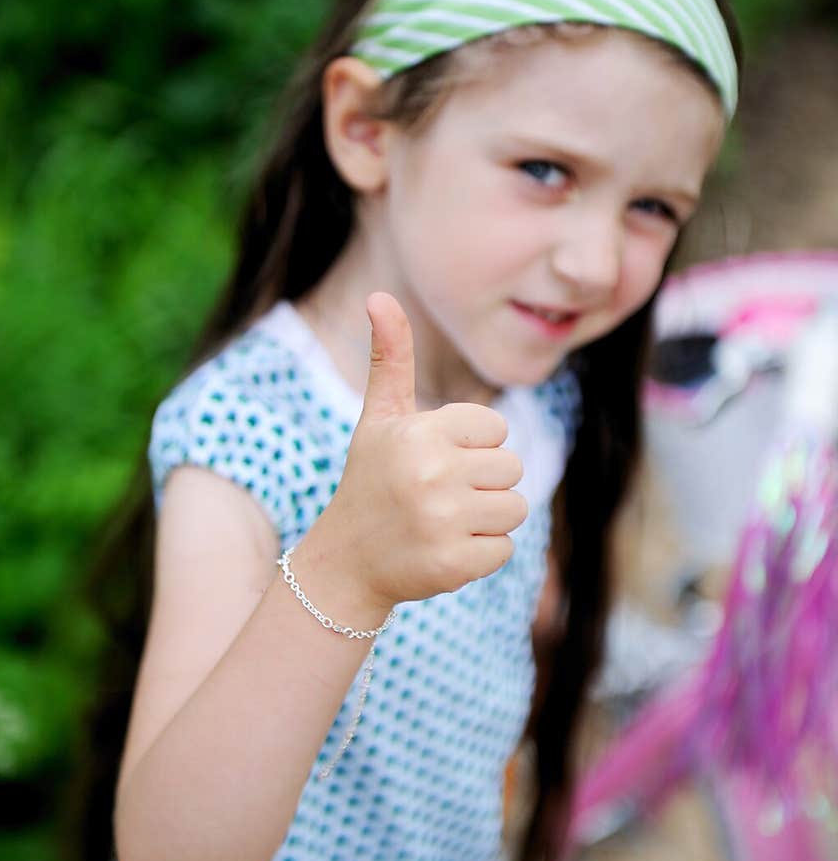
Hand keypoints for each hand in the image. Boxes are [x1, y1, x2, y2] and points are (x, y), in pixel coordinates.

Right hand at [324, 290, 527, 607]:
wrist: (345, 563)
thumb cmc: (371, 480)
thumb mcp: (378, 418)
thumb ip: (389, 358)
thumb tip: (378, 295)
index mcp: (420, 433)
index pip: (496, 428)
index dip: (472, 446)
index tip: (436, 461)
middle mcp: (431, 474)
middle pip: (512, 469)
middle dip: (484, 484)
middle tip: (440, 496)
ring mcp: (442, 522)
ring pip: (514, 509)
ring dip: (487, 519)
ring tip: (445, 522)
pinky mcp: (453, 565)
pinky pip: (504, 550)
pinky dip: (480, 554)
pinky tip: (444, 550)